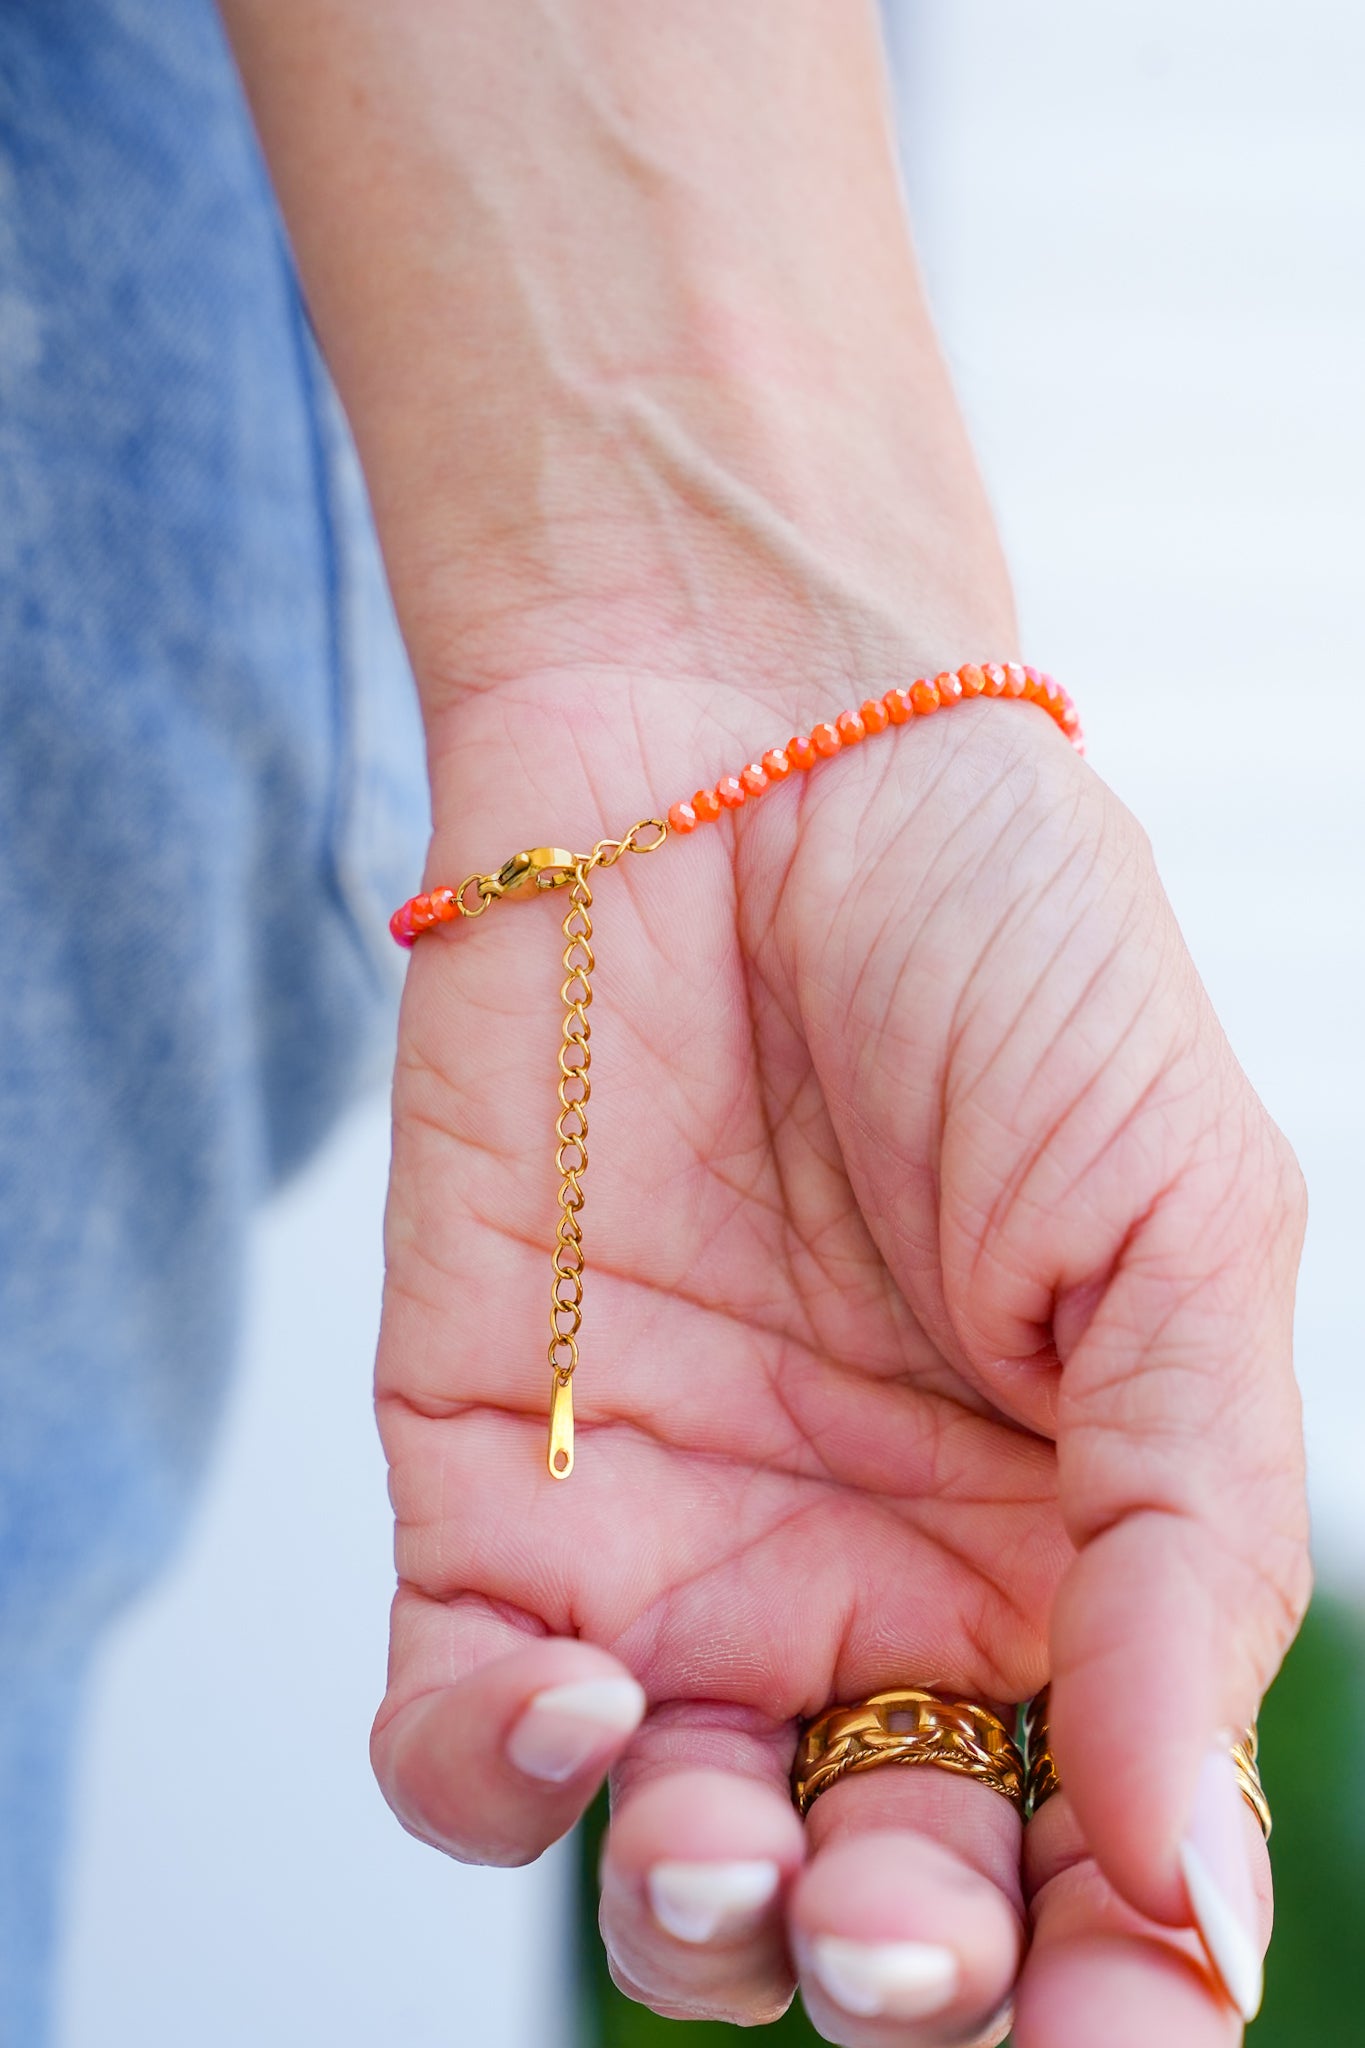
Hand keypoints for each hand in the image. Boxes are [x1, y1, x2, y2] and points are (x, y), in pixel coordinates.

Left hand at [371, 640, 1307, 2045]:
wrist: (745, 747)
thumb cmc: (1003, 948)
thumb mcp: (1182, 1227)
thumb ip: (1194, 1545)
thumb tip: (1207, 1885)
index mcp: (1074, 1551)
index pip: (1104, 1851)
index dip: (1121, 1982)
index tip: (1132, 2016)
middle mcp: (876, 1583)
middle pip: (892, 1904)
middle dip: (907, 1979)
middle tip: (909, 1939)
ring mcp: (676, 1553)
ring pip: (672, 1869)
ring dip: (704, 1925)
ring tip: (738, 1849)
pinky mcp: (490, 1486)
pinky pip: (461, 1735)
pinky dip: (495, 1781)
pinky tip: (569, 1706)